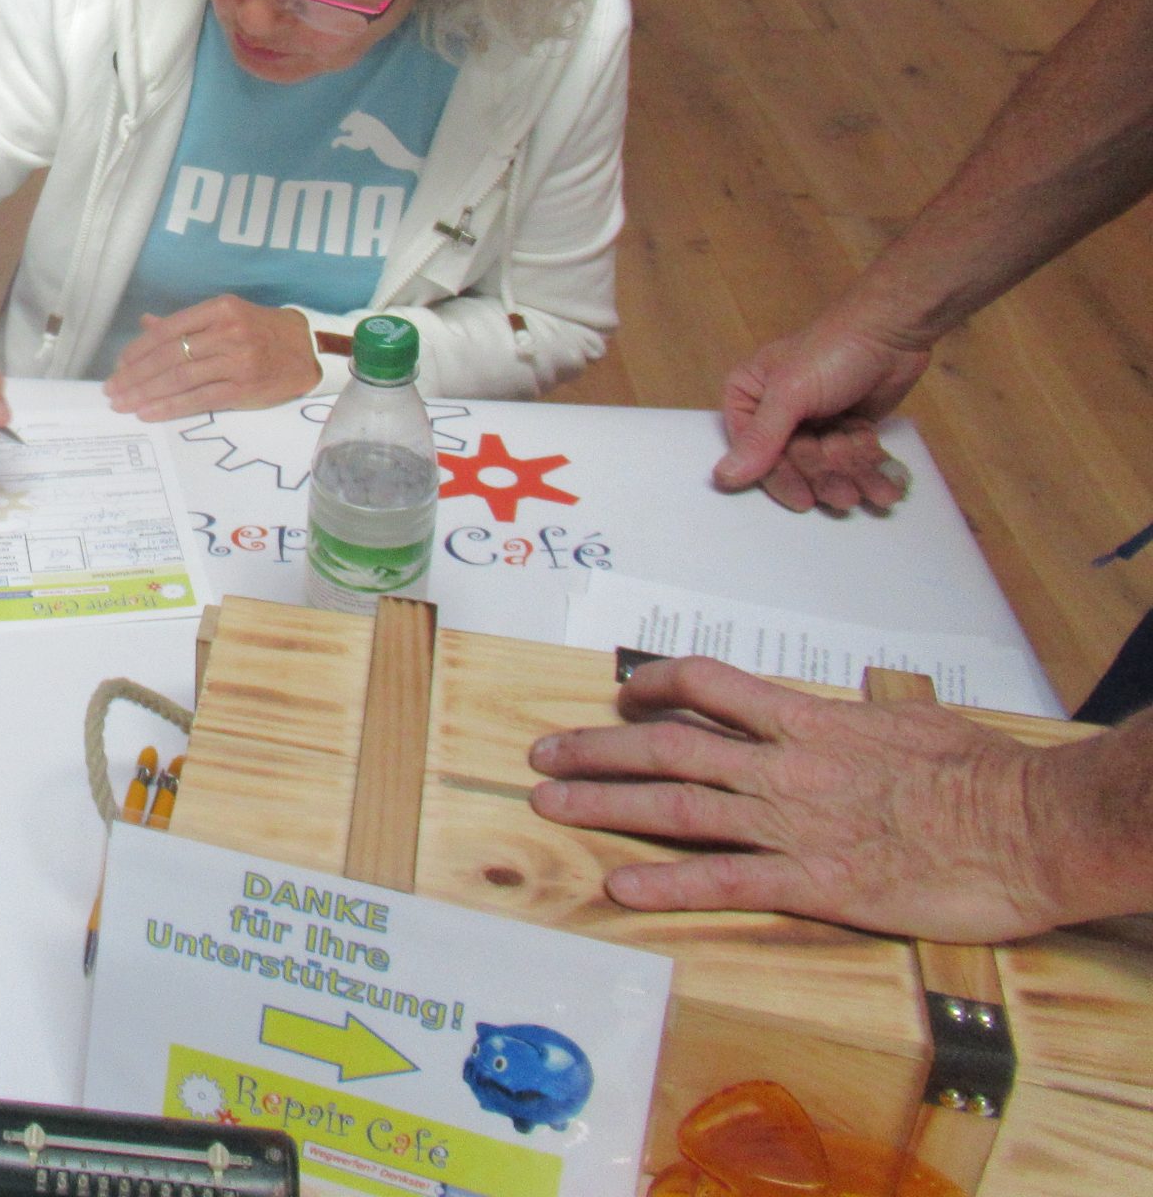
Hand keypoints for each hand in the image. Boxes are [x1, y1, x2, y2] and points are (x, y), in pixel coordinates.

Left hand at [103, 298, 322, 422]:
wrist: (308, 350)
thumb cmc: (262, 332)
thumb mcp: (227, 316)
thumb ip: (186, 323)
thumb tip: (145, 324)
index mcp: (219, 309)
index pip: (169, 330)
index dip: (138, 350)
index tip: (119, 366)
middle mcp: (227, 332)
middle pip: (170, 355)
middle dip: (136, 375)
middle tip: (112, 390)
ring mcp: (237, 361)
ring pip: (181, 378)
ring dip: (146, 393)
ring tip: (123, 403)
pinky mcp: (244, 388)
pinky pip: (199, 399)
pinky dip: (170, 407)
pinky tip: (149, 412)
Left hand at [527, 656, 1059, 941]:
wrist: (1031, 826)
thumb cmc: (984, 776)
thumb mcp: (906, 726)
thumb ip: (850, 727)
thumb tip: (825, 722)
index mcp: (808, 722)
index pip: (708, 687)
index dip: (655, 686)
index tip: (622, 695)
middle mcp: (785, 767)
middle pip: (667, 749)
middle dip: (597, 750)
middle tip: (544, 754)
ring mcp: (795, 825)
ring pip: (677, 808)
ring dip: (606, 806)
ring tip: (552, 805)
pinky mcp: (817, 884)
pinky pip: (726, 882)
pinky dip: (668, 886)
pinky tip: (622, 889)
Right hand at [713, 313, 930, 512]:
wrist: (894, 329)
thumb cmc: (833, 352)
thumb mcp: (790, 394)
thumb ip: (761, 439)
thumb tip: (723, 477)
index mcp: (750, 398)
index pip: (756, 452)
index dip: (782, 478)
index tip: (805, 500)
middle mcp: (778, 413)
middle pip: (795, 463)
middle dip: (825, 477)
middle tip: (846, 495)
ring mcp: (814, 421)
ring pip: (828, 466)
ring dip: (852, 477)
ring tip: (876, 490)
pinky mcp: (847, 426)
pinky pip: (853, 459)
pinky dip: (871, 470)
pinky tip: (887, 482)